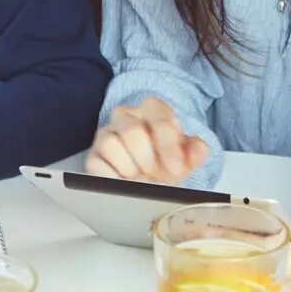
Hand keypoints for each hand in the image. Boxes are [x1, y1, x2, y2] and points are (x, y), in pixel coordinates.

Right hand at [85, 97, 208, 184]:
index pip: (160, 121)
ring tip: (139, 177)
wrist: (149, 179)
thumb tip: (197, 150)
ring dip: (129, 168)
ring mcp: (107, 133)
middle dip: (148, 159)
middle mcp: (127, 115)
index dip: (169, 147)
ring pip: (111, 144)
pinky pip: (97, 162)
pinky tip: (123, 181)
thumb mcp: (186, 158)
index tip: (176, 168)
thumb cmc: (165, 162)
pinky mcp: (93, 154)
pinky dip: (112, 176)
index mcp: (153, 110)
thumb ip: (196, 151)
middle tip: (155, 173)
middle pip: (133, 132)